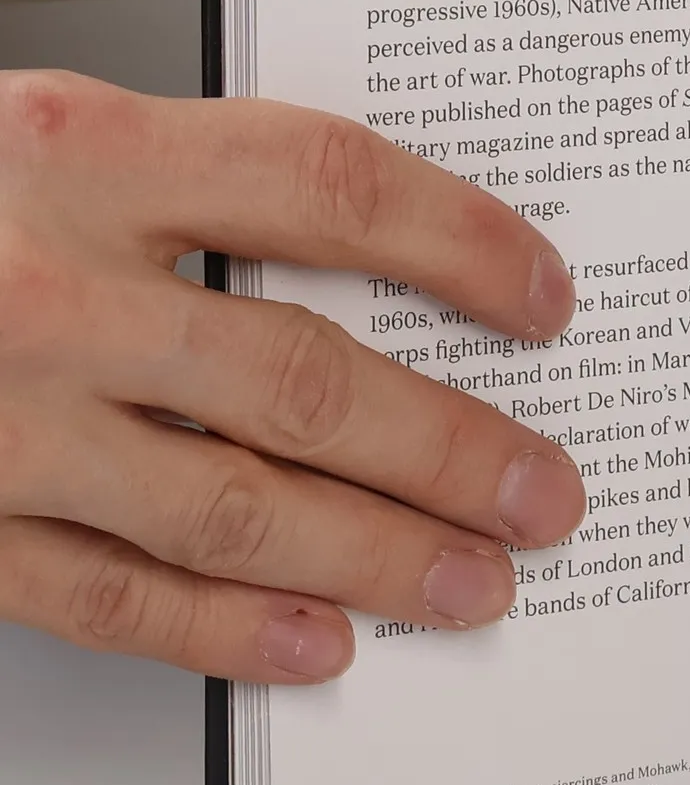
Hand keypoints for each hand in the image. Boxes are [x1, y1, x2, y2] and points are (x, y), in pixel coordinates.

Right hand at [0, 73, 585, 682]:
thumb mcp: (38, 140)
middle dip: (449, 448)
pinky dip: (223, 628)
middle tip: (544, 492)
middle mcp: (40, 285)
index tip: (543, 299)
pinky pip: (106, 595)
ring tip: (475, 583)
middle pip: (302, 377)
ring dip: (374, 558)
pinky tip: (315, 645)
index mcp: (77, 151)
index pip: (327, 185)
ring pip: (228, 504)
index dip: (460, 244)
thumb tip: (373, 274)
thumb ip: (187, 192)